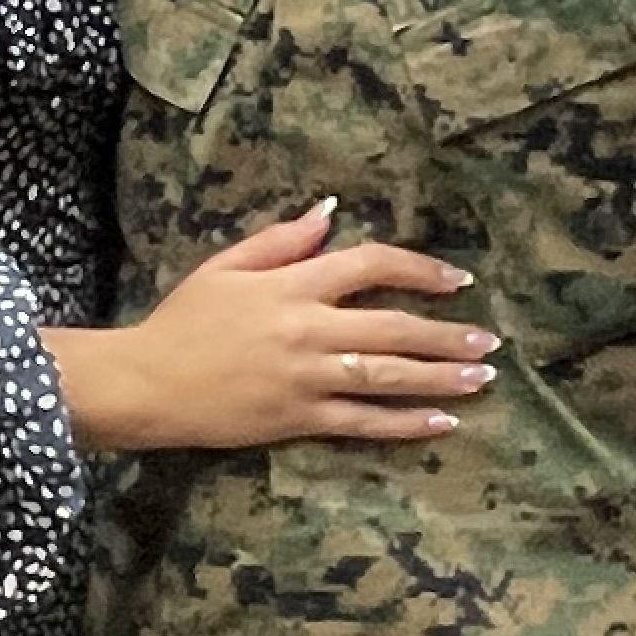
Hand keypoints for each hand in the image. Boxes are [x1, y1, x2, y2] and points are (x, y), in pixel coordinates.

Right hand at [51, 200, 496, 452]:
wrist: (146, 383)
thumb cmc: (182, 321)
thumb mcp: (226, 266)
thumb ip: (281, 240)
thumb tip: (329, 212)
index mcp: (292, 285)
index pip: (370, 265)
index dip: (419, 270)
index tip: (455, 280)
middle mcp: (307, 329)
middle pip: (393, 327)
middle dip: (447, 334)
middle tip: (489, 341)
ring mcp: (306, 378)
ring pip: (388, 376)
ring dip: (440, 377)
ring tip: (482, 378)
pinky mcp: (298, 419)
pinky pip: (363, 421)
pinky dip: (405, 422)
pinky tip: (442, 422)